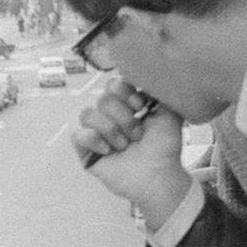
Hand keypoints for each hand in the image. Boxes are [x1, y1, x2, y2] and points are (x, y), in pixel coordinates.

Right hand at [73, 80, 185, 213]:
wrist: (159, 175)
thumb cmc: (165, 148)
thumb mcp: (169, 114)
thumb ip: (161, 92)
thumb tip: (154, 72)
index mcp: (125, 106)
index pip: (113, 84)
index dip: (125, 93)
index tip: (141, 107)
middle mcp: (109, 117)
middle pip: (102, 99)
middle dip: (124, 118)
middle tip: (137, 136)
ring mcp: (96, 135)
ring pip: (87, 114)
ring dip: (111, 130)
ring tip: (125, 146)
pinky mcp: (86, 153)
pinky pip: (77, 135)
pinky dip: (94, 140)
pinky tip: (108, 151)